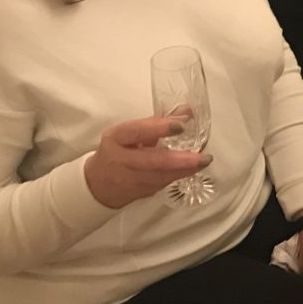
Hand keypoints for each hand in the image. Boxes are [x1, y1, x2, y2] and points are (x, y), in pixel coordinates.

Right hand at [83, 117, 211, 208]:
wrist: (98, 184)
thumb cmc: (117, 150)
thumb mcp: (129, 132)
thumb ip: (158, 122)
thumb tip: (187, 111)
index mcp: (116, 138)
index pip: (136, 132)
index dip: (159, 128)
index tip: (181, 125)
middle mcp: (122, 160)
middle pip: (152, 161)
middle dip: (180, 159)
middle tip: (202, 156)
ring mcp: (130, 179)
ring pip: (161, 176)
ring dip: (186, 170)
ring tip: (204, 161)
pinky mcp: (140, 191)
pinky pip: (163, 183)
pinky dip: (180, 175)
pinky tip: (194, 169)